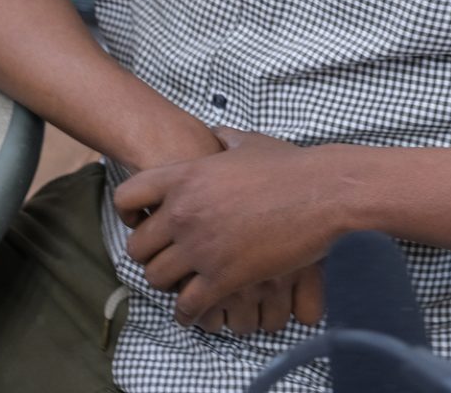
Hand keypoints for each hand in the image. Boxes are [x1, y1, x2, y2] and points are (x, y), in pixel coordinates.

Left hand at [115, 127, 345, 326]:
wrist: (323, 193)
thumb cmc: (290, 166)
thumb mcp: (248, 143)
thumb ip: (222, 139)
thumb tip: (215, 134)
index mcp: (184, 176)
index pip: (127, 196)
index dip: (128, 213)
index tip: (138, 222)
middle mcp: (184, 212)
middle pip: (138, 246)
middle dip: (149, 256)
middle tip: (163, 260)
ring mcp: (202, 246)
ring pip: (158, 278)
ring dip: (167, 285)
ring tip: (178, 287)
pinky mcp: (224, 276)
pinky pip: (189, 305)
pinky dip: (188, 314)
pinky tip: (193, 315)